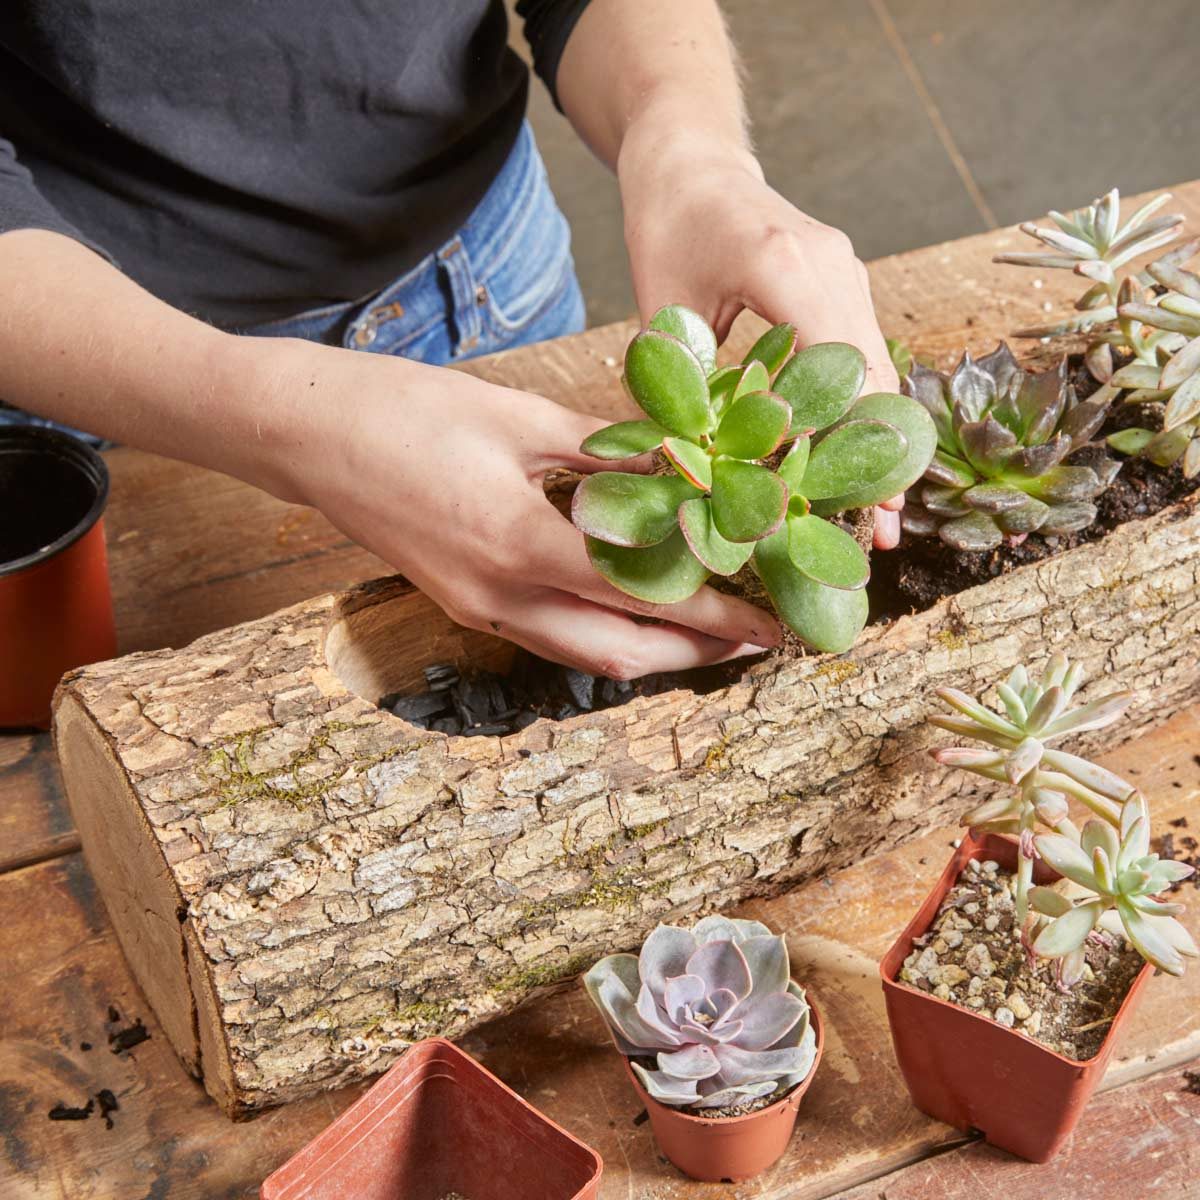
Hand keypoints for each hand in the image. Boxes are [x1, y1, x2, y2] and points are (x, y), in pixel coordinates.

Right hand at [265, 340, 780, 677]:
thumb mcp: (520, 417)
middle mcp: (499, 597)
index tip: (774, 619)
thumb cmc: (407, 410)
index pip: (644, 595)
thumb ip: (608, 453)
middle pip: (623, 651)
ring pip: (588, 657)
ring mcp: (478, 611)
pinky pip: (553, 640)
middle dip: (699, 652)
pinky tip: (641, 609)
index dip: (718, 613)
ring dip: (657, 652)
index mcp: (517, 544)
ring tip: (713, 630)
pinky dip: (608, 635)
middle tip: (760, 633)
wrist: (309, 436)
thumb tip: (688, 470)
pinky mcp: (467, 606)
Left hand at [617, 123, 903, 547]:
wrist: (693, 158)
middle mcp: (833, 266)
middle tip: (882, 533)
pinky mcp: (845, 283)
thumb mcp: (660, 307)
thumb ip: (681, 383)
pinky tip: (856, 457)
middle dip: (880, 458)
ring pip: (880, 370)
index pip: (838, 371)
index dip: (848, 445)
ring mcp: (848, 272)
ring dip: (879, 439)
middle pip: (875, 377)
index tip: (854, 509)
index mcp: (785, 264)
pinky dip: (864, 408)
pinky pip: (865, 354)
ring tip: (878, 511)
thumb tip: (687, 471)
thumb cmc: (666, 225)